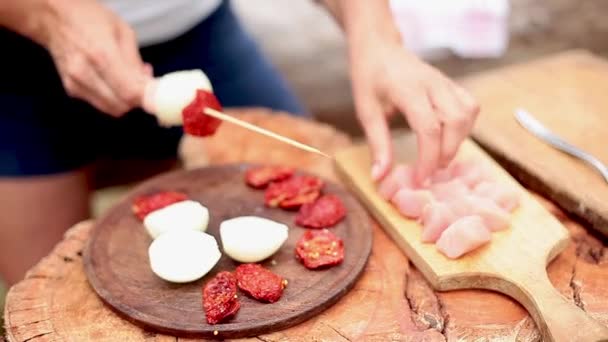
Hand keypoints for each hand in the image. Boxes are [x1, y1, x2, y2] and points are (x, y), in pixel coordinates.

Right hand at [36, 0, 151, 115]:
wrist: (54, 18)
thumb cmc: (90, 19)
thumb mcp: (123, 32)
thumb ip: (136, 63)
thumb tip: (149, 87)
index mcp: (101, 54)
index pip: (130, 93)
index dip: (147, 97)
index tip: (156, 93)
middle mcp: (85, 73)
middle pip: (122, 105)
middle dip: (138, 99)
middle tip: (143, 84)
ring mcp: (76, 83)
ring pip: (112, 109)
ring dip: (126, 100)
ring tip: (128, 80)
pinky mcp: (72, 90)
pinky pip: (101, 104)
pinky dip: (113, 98)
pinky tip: (114, 81)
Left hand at [349, 41, 479, 183]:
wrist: (379, 48)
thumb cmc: (370, 78)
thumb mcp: (366, 111)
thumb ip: (377, 143)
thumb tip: (380, 177)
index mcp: (408, 89)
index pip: (429, 128)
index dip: (428, 158)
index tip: (420, 179)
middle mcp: (433, 84)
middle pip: (456, 121)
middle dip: (446, 152)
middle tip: (430, 171)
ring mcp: (445, 82)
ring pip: (468, 114)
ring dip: (458, 140)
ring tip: (438, 157)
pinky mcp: (452, 85)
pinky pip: (470, 106)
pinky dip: (465, 126)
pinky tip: (449, 138)